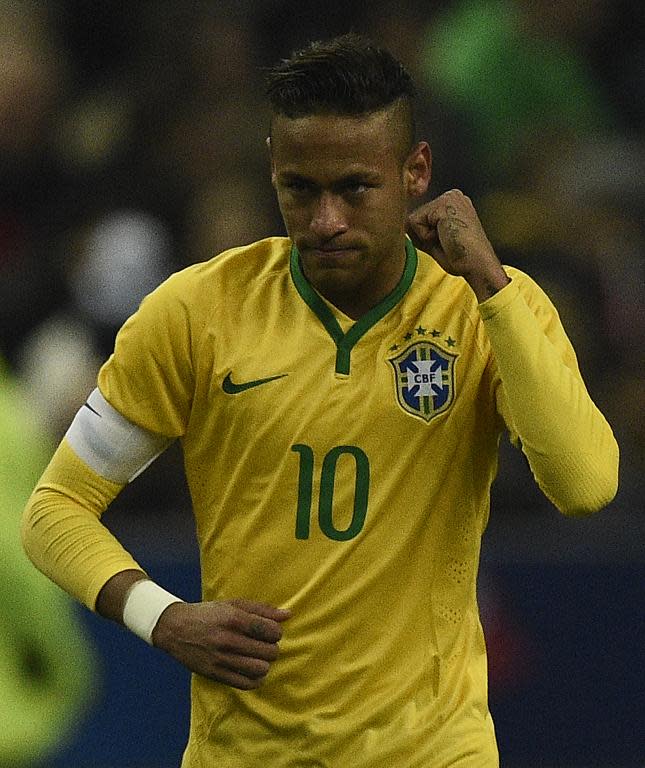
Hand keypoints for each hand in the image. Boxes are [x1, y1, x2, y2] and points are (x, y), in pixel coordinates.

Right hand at [151, 598, 290, 689]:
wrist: (175, 628)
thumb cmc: (209, 614)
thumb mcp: (234, 605)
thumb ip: (262, 610)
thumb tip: (288, 615)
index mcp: (234, 619)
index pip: (271, 631)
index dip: (276, 632)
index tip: (270, 632)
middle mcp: (228, 639)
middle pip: (269, 651)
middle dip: (272, 648)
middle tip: (264, 644)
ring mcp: (220, 659)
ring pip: (260, 669)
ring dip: (265, 664)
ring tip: (258, 657)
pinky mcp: (214, 674)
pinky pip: (245, 684)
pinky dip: (255, 679)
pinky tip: (252, 670)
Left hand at [407, 189, 509, 300]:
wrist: (477, 264)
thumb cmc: (461, 258)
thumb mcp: (435, 240)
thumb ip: (420, 230)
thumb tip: (402, 225)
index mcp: (453, 203)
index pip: (422, 217)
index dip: (427, 236)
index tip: (447, 242)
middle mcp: (452, 195)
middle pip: (416, 216)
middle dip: (425, 235)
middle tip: (447, 243)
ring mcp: (448, 198)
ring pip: (414, 220)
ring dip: (426, 236)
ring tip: (447, 240)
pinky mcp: (443, 205)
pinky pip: (415, 223)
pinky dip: (426, 236)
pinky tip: (445, 237)